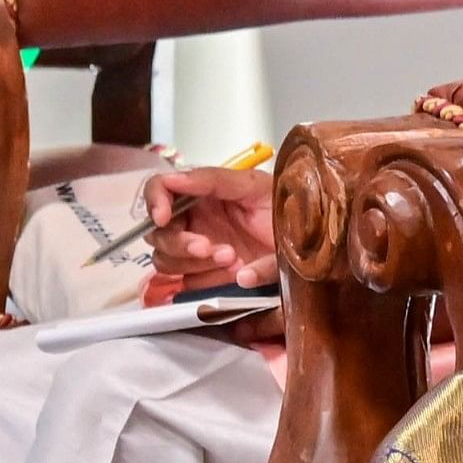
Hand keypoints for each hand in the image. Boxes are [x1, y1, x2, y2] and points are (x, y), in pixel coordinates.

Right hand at [140, 164, 275, 291]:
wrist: (307, 242)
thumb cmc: (283, 207)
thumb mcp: (254, 186)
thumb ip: (213, 180)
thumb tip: (175, 179)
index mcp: (200, 192)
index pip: (159, 189)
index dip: (154, 202)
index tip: (164, 217)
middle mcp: (193, 220)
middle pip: (157, 233)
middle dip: (180, 243)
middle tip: (208, 248)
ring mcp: (197, 250)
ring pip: (166, 260)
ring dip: (193, 263)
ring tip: (231, 259)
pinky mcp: (207, 276)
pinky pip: (185, 284)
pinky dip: (203, 281)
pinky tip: (230, 275)